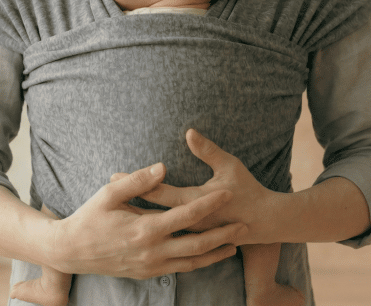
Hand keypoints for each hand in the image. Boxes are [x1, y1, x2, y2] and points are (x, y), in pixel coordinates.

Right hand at [50, 162, 241, 279]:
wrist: (71, 251)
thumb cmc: (89, 218)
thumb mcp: (109, 193)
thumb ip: (138, 180)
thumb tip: (163, 166)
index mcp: (145, 228)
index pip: (186, 215)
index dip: (209, 204)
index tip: (227, 193)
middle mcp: (152, 251)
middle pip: (197, 244)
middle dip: (223, 234)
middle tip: (244, 225)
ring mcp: (150, 266)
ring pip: (192, 262)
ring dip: (215, 253)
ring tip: (235, 244)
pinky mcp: (147, 273)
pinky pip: (179, 270)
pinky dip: (198, 264)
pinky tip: (207, 256)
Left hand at [111, 129, 279, 245]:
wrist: (265, 222)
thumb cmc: (248, 190)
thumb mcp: (229, 165)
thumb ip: (208, 150)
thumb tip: (189, 132)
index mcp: (195, 203)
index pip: (158, 193)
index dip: (136, 183)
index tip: (114, 175)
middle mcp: (189, 222)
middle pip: (151, 211)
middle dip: (129, 200)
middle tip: (105, 189)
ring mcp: (191, 233)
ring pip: (156, 227)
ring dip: (137, 216)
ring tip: (114, 207)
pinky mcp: (194, 238)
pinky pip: (166, 235)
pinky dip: (151, 228)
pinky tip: (137, 223)